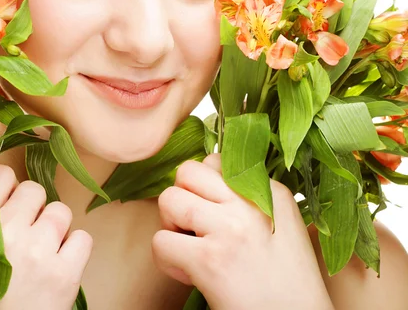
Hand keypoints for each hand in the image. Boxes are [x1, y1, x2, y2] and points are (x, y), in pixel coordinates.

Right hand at [0, 164, 92, 309]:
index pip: (1, 174)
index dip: (6, 188)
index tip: (7, 202)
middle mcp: (8, 231)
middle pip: (34, 190)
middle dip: (30, 208)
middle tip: (23, 233)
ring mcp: (39, 251)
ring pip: (60, 212)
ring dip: (52, 228)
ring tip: (40, 251)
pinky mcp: (65, 274)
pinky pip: (82, 238)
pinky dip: (73, 249)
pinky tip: (57, 264)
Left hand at [151, 154, 333, 309]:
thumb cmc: (286, 284)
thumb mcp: (283, 229)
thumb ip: (250, 197)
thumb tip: (208, 175)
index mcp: (273, 191)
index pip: (214, 162)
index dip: (204, 189)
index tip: (216, 217)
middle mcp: (251, 202)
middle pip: (187, 171)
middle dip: (182, 197)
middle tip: (195, 228)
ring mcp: (229, 229)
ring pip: (168, 199)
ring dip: (171, 226)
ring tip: (192, 248)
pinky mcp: (208, 260)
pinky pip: (160, 241)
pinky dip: (166, 259)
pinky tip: (190, 274)